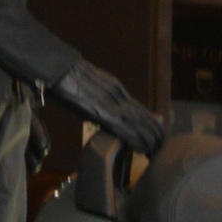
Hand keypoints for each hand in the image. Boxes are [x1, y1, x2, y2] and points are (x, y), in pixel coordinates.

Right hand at [51, 62, 166, 156]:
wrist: (59, 67)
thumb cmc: (68, 76)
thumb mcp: (91, 84)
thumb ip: (100, 95)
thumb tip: (100, 106)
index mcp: (117, 90)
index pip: (141, 110)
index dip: (152, 125)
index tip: (157, 138)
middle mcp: (119, 96)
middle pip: (146, 118)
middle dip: (156, 135)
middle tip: (161, 149)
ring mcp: (112, 104)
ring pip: (140, 124)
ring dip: (149, 141)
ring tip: (155, 154)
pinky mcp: (102, 111)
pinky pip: (124, 128)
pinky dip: (135, 140)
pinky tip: (141, 150)